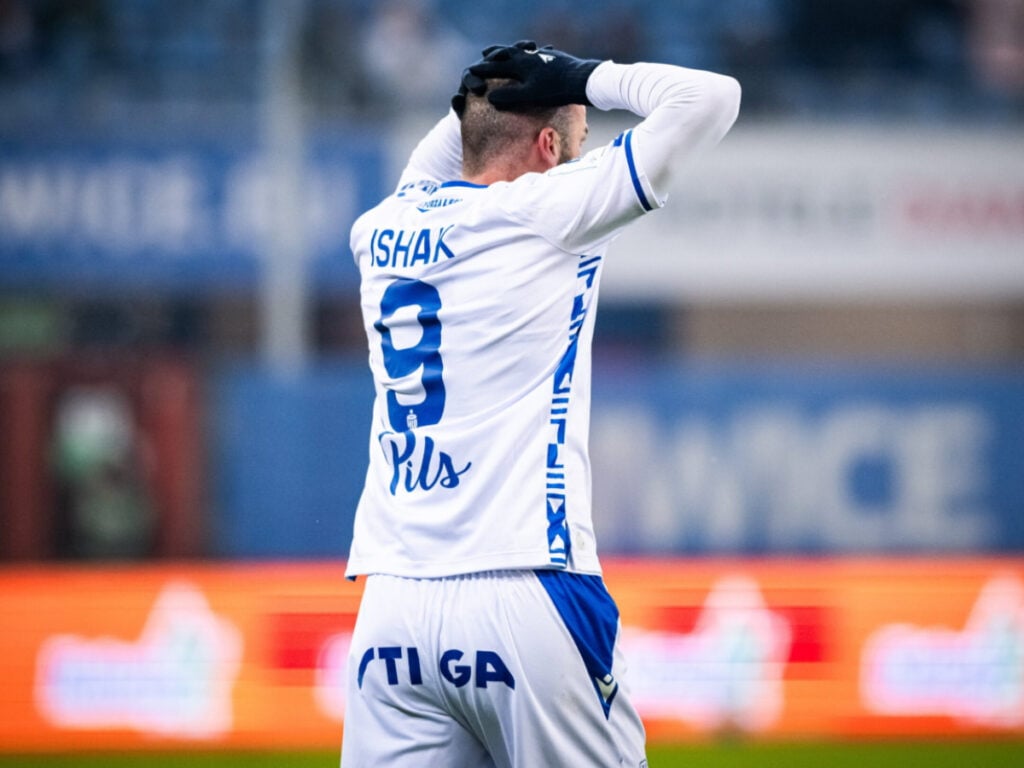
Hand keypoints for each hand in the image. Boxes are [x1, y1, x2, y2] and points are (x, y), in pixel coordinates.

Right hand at [454, 40, 601, 112]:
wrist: (582, 79)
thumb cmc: (555, 90)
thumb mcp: (529, 96)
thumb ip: (509, 96)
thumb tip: (491, 98)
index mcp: (520, 65)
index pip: (496, 67)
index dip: (483, 69)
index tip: (472, 70)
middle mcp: (529, 56)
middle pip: (507, 52)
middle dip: (495, 54)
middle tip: (486, 54)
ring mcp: (542, 55)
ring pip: (522, 50)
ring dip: (513, 50)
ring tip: (509, 51)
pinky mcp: (554, 57)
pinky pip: (538, 52)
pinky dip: (531, 53)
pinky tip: (535, 53)